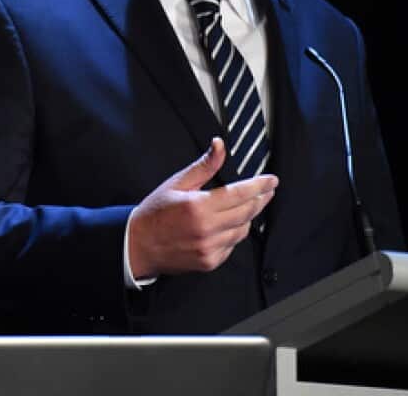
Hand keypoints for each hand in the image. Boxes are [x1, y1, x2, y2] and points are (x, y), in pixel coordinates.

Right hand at [127, 137, 277, 277]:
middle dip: (261, 199)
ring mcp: (209, 248)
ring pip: (243, 230)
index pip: (240, 194)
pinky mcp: (209, 261)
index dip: (260, 185)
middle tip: (267, 191)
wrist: (136, 245)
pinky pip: (232, 246)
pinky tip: (227, 225)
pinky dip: (234, 234)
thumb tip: (219, 145)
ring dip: (248, 217)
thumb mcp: (176, 184)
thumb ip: (203, 166)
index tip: (271, 180)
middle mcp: (207, 229)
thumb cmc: (154, 214)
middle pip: (247, 212)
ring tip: (247, 206)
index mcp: (198, 207)